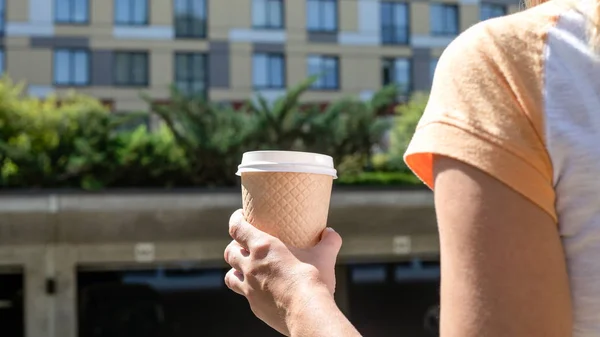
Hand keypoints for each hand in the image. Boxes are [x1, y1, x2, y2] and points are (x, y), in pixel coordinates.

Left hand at [224, 209, 342, 334]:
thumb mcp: (324, 255)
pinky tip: (260, 290)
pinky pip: (245, 295)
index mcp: (263, 247)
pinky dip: (249, 291)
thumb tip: (331, 233)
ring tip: (244, 269)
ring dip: (235, 270)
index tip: (241, 216)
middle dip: (234, 246)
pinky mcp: (254, 306)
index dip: (235, 220)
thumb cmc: (313, 279)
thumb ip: (329, 241)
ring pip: (229, 276)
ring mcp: (249, 288)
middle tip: (244, 244)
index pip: (236, 228)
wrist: (307, 312)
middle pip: (230, 252)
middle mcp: (250, 266)